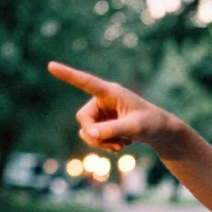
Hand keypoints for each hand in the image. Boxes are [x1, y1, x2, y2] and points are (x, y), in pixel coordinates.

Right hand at [47, 61, 175, 152]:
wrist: (160, 132)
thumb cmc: (152, 123)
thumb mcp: (134, 127)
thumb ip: (112, 129)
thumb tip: (89, 134)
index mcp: (111, 92)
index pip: (87, 82)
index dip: (68, 75)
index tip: (51, 66)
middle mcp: (102, 100)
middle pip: (83, 118)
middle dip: (94, 135)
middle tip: (113, 145)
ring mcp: (101, 113)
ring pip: (86, 131)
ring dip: (101, 142)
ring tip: (121, 145)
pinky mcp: (103, 124)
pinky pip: (92, 137)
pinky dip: (104, 144)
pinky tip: (121, 144)